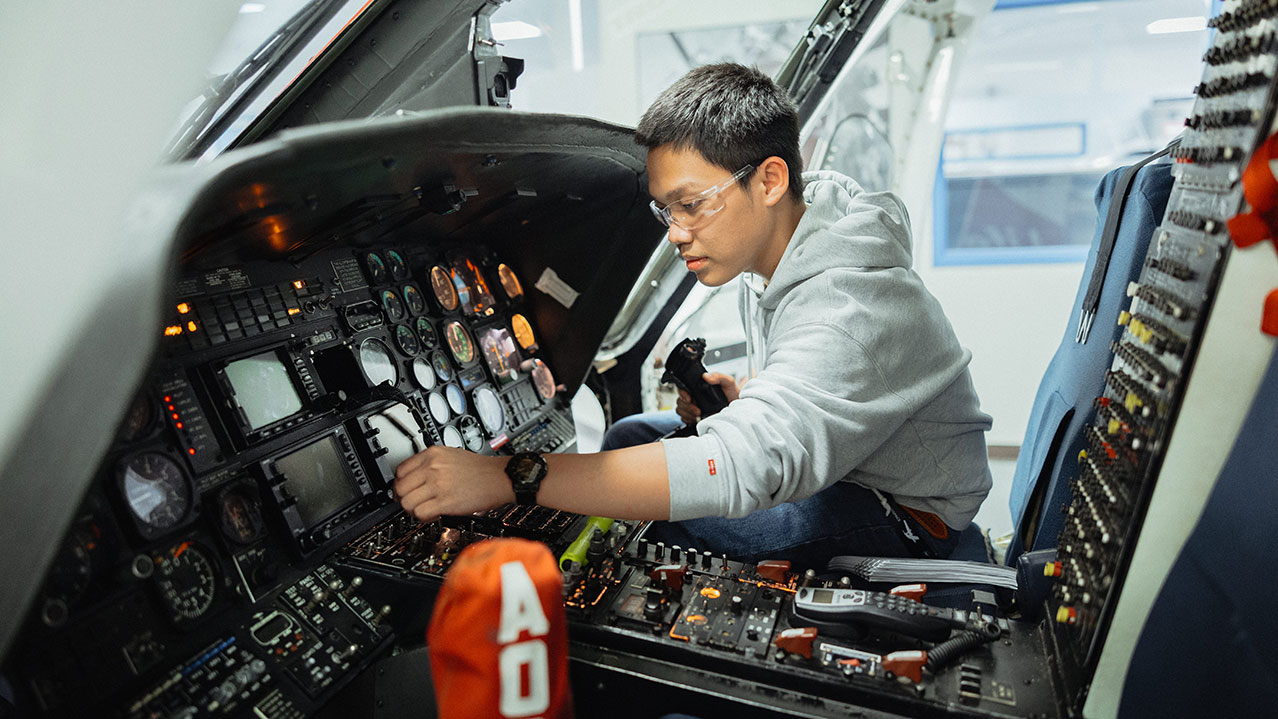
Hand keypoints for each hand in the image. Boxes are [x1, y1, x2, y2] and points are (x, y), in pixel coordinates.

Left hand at [394, 446, 513, 522]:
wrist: (499, 477)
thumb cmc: (479, 469)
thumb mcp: (450, 455)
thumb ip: (430, 464)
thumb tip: (413, 478)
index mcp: (432, 454)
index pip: (400, 471)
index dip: (399, 484)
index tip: (403, 490)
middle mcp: (432, 467)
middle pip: (400, 488)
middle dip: (403, 499)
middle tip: (412, 503)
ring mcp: (438, 484)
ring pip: (407, 503)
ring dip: (412, 510)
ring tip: (423, 509)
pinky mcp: (446, 501)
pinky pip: (420, 513)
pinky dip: (422, 517)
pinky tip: (432, 514)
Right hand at [674, 372, 740, 424]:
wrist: (738, 407)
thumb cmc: (732, 394)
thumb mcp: (728, 382)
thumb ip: (718, 376)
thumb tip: (706, 376)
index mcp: (699, 386)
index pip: (683, 387)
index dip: (683, 393)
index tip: (689, 399)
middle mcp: (694, 396)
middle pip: (680, 400)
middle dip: (687, 406)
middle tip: (697, 410)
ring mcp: (693, 406)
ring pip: (680, 409)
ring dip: (687, 413)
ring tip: (698, 415)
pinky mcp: (694, 416)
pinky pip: (684, 418)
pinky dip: (688, 419)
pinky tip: (697, 419)